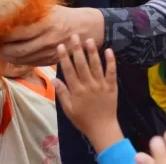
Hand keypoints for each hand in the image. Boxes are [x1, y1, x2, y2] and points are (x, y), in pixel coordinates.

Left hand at [0, 5, 104, 65]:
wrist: (89, 29)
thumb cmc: (67, 15)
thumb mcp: (51, 9)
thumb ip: (33, 13)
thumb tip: (10, 13)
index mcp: (47, 25)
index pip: (18, 34)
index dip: (3, 35)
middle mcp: (48, 41)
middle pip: (17, 51)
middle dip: (2, 49)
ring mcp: (50, 53)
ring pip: (22, 60)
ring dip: (8, 57)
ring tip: (0, 50)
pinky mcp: (51, 61)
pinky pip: (30, 63)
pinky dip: (19, 60)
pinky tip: (13, 54)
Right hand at [53, 35, 120, 152]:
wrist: (102, 128)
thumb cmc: (83, 119)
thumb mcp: (68, 109)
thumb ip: (61, 93)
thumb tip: (53, 78)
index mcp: (76, 91)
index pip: (69, 70)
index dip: (64, 57)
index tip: (61, 46)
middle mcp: (88, 85)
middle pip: (81, 65)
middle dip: (77, 49)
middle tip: (74, 36)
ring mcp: (101, 85)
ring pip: (96, 66)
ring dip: (92, 52)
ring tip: (89, 40)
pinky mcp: (112, 86)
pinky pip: (111, 72)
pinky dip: (111, 61)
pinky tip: (109, 50)